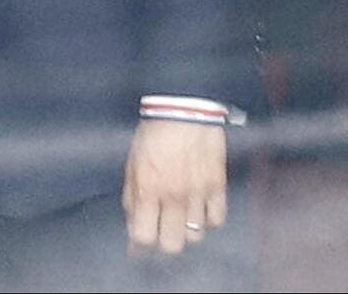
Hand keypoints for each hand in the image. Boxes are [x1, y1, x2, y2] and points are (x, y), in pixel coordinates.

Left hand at [122, 120, 226, 255]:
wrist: (184, 105)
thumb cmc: (154, 130)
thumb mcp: (133, 161)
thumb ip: (132, 195)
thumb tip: (133, 224)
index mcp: (147, 187)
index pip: (143, 236)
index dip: (141, 239)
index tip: (141, 233)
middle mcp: (173, 195)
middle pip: (172, 245)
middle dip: (164, 240)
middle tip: (162, 227)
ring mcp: (198, 192)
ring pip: (195, 237)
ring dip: (187, 229)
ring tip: (181, 213)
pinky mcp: (218, 186)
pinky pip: (217, 221)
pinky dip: (208, 219)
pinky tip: (200, 207)